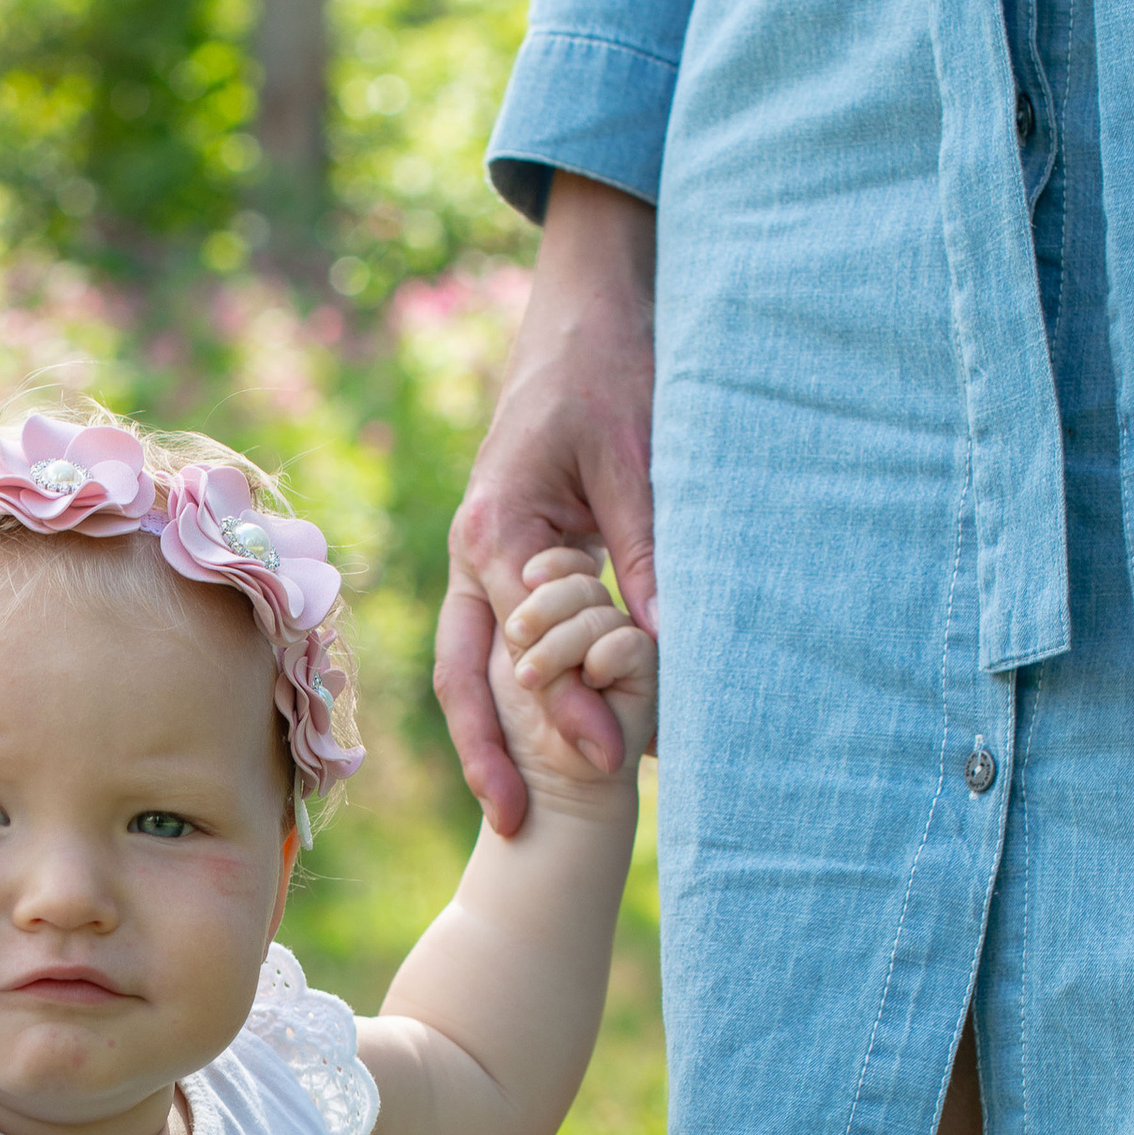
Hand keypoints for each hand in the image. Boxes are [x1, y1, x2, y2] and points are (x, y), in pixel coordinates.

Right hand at [435, 174, 657, 834]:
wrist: (586, 309)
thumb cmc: (610, 371)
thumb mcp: (643, 462)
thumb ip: (651, 555)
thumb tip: (669, 648)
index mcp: (498, 527)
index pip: (522, 647)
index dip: (565, 713)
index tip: (614, 763)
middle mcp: (474, 549)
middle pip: (464, 674)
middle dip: (489, 752)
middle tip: (515, 826)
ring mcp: (481, 554)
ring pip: (469, 663)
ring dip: (491, 733)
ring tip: (516, 807)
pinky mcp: (505, 552)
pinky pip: (494, 637)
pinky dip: (510, 692)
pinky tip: (541, 739)